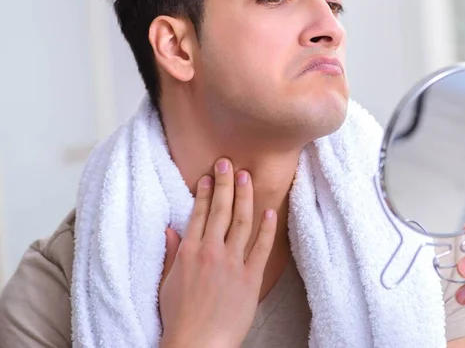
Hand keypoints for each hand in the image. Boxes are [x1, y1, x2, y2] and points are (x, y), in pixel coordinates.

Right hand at [159, 158, 276, 347]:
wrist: (197, 344)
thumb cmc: (179, 317)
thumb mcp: (166, 283)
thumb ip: (171, 253)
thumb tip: (170, 229)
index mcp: (190, 252)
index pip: (198, 213)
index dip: (205, 192)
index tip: (209, 176)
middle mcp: (211, 251)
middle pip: (220, 210)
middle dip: (224, 183)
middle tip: (227, 162)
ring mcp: (232, 263)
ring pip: (241, 222)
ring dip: (244, 196)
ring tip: (246, 176)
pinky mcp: (250, 278)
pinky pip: (261, 248)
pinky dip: (266, 228)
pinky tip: (270, 211)